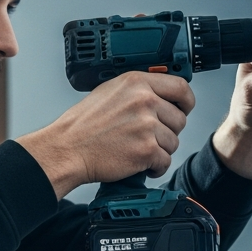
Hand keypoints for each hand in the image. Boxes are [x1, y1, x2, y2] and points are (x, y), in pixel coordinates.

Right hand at [17, 70, 194, 199]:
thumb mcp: (109, 92)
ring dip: (159, 151)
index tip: (182, 109)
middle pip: (179, 119)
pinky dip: (154, 167)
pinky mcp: (146, 150)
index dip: (185, 102)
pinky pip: (165, 162)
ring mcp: (147, 126)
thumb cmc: (82, 125)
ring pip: (173, 142)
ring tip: (137, 150)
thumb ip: (138, 90)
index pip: (180, 87)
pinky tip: (138, 164)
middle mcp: (144, 101)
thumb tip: (162, 95)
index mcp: (136, 83)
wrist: (66, 149)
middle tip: (147, 137)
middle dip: (167, 132)